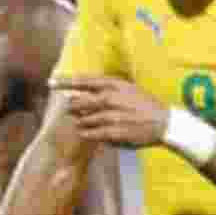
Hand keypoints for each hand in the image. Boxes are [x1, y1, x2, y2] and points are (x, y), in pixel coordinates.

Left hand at [51, 76, 169, 148]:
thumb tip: (85, 90)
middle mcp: (111, 98)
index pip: (84, 81)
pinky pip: (93, 133)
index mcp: (114, 84)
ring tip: (79, 121)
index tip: (51, 82)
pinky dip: (87, 132)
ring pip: (85, 118)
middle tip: (69, 108)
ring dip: (79, 120)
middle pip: (80, 101)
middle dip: (72, 106)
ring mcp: (113, 116)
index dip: (66, 82)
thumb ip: (106, 89)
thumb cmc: (144, 104)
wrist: (164, 121)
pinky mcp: (115, 132)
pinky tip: (84, 132)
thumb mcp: (127, 88)